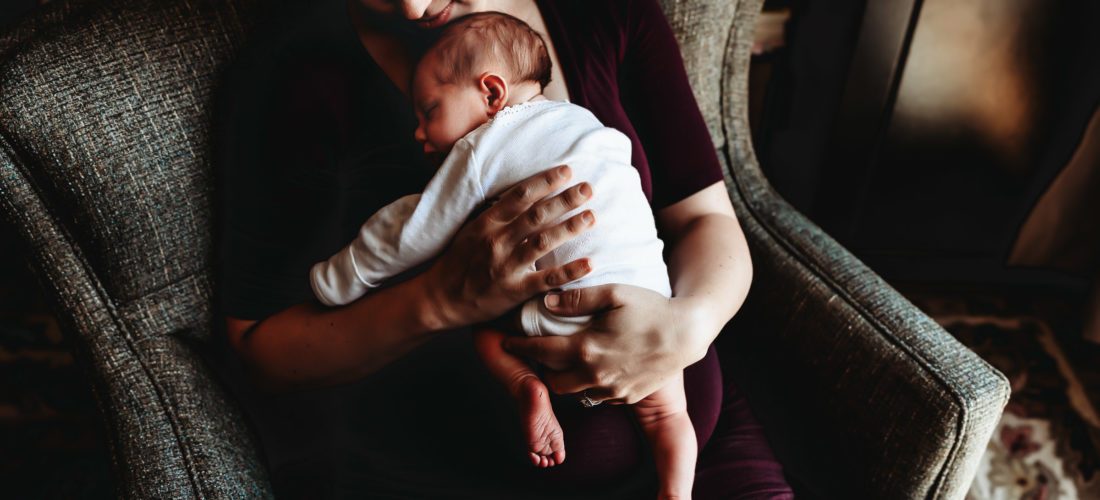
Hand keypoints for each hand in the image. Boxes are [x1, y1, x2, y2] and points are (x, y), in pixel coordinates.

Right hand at [423, 165, 595, 328]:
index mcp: (486, 223)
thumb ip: (495, 214)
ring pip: (543, 242)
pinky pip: (547, 279)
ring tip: (592, 216)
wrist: (439, 300)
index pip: (519, 196)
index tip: (566, 170)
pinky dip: (569, 271)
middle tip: (588, 188)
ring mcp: (506, 266)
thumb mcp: (470, 230)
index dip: (545, 181)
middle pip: (536, 215)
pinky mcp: (514, 291)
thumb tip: (523, 193)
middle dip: (565, 199)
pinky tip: (590, 264)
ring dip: (570, 228)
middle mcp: (496, 241)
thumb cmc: (457, 262)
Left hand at [502, 284, 710, 404]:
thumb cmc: (651, 308)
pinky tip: (597, 367)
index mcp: (586, 347)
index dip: (518, 346)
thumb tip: (546, 300)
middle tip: (539, 355)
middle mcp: (595, 374)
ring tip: (567, 362)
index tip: (506, 342)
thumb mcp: (614, 293)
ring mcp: (612, 390)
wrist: (687, 334)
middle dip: (541, 370)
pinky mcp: (626, 397)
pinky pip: (598, 397)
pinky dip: (591, 385)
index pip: (540, 351)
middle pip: (552, 382)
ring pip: (574, 393)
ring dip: (566, 379)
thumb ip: (577, 299)